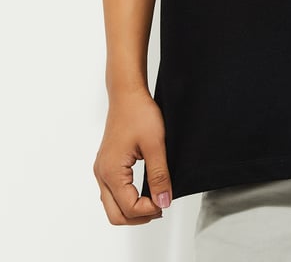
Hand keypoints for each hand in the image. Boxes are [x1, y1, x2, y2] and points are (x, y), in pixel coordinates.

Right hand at [93, 88, 172, 224]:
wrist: (127, 94)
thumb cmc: (139, 113)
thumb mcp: (155, 145)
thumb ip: (159, 176)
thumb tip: (163, 202)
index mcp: (111, 172)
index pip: (129, 208)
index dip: (150, 210)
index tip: (166, 201)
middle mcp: (101, 174)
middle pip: (116, 214)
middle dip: (139, 217)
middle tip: (161, 207)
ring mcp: (101, 170)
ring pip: (112, 206)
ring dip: (132, 209)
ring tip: (155, 201)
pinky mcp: (106, 165)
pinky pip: (112, 193)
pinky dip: (127, 199)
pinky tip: (143, 192)